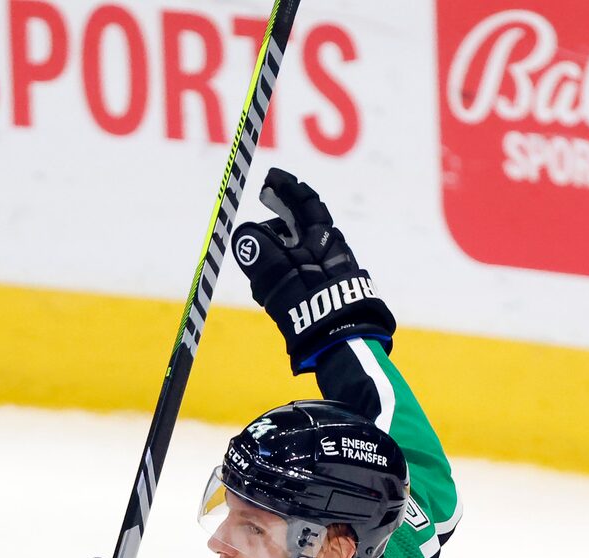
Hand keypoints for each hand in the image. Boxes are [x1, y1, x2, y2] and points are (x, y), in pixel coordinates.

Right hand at [231, 167, 395, 371]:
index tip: (269, 180)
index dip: (287, 188)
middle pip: (306, 225)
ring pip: (304, 252)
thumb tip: (243, 236)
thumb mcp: (279, 276)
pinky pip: (306, 275)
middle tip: (265, 201)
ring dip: (282, 247)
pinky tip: (274, 289)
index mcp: (326, 240)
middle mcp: (334, 253)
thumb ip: (258, 252)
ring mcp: (334, 276)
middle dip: (283, 214)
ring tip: (261, 256)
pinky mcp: (330, 298)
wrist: (344, 347)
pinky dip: (288, 272)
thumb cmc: (313, 309)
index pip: (306, 202)